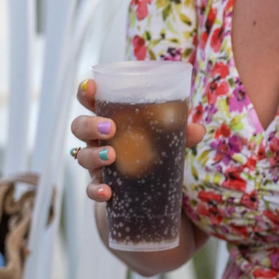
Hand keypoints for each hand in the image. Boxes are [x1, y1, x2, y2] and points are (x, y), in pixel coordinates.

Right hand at [71, 78, 204, 201]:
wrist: (146, 191)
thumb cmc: (152, 152)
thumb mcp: (167, 139)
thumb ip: (181, 132)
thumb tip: (198, 131)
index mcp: (112, 119)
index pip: (91, 101)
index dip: (85, 91)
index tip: (90, 86)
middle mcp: (98, 139)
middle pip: (79, 126)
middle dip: (89, 125)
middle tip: (110, 128)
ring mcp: (96, 163)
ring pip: (81, 156)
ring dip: (93, 155)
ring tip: (110, 156)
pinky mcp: (99, 185)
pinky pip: (90, 188)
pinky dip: (96, 190)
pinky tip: (107, 192)